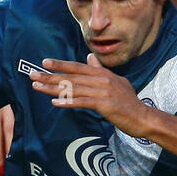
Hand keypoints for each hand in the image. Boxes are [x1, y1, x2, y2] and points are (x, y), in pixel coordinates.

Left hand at [29, 55, 153, 137]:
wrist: (144, 117)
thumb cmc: (129, 103)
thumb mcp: (117, 82)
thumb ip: (101, 70)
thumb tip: (90, 58)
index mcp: (103, 74)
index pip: (78, 67)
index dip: (61, 65)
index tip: (45, 63)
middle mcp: (102, 79)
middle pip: (71, 77)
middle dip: (50, 76)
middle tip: (32, 74)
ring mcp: (103, 91)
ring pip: (73, 88)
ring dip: (53, 89)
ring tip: (37, 87)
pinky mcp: (104, 104)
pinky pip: (82, 102)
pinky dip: (68, 102)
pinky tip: (55, 103)